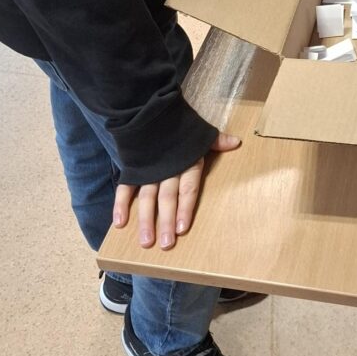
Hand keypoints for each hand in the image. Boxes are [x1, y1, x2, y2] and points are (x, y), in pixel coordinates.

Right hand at [113, 131, 240, 249]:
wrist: (151, 110)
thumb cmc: (180, 126)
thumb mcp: (199, 133)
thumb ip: (216, 141)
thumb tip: (237, 142)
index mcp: (186, 163)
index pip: (187, 189)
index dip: (185, 208)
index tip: (183, 229)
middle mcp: (167, 170)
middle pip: (167, 198)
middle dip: (165, 222)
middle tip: (164, 244)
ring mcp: (148, 170)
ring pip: (146, 198)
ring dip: (145, 220)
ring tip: (145, 241)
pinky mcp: (133, 168)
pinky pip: (126, 187)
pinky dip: (121, 204)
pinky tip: (119, 222)